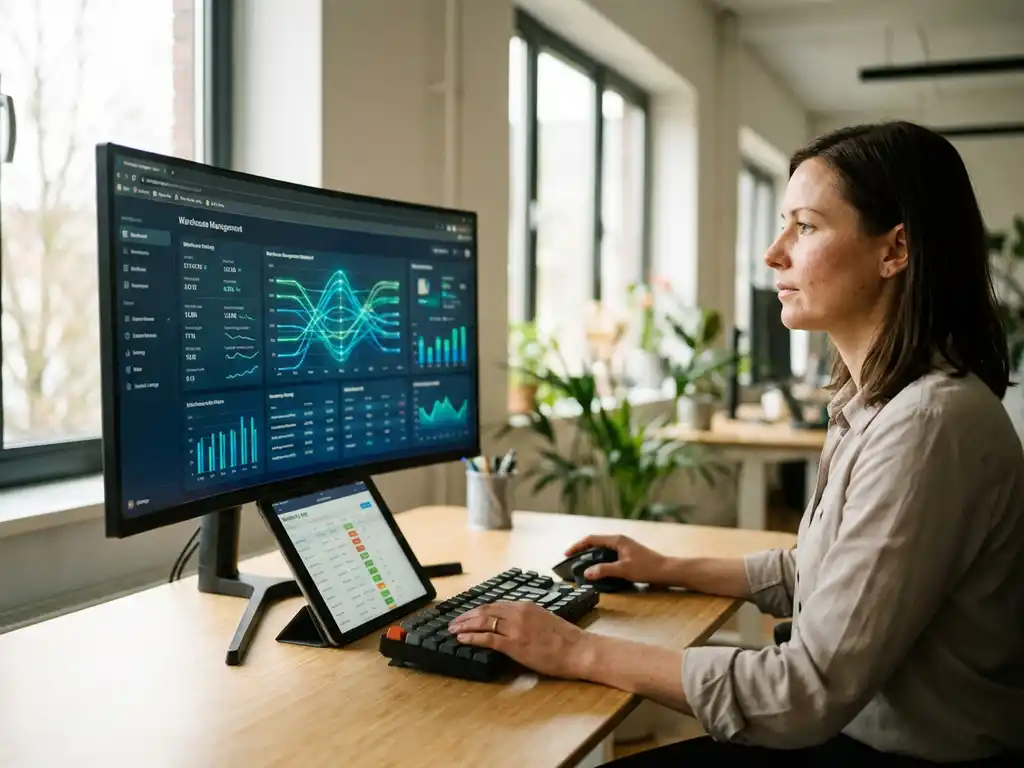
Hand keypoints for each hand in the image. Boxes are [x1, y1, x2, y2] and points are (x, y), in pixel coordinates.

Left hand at [447, 601, 597, 678]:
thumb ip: (528, 619)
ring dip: (465, 625)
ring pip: (482, 622)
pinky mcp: (514, 644)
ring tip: (453, 630)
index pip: (496, 605)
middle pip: (485, 611)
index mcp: (526, 606)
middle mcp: (518, 613)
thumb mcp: (545, 620)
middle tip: (454, 621)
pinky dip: (472, 637)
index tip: (468, 614)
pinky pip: (487, 638)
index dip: (479, 610)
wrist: (579, 650)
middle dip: (466, 616)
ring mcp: (515, 628)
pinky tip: (463, 639)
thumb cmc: (567, 639)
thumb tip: (514, 625)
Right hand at [565, 534, 669, 584]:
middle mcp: (619, 541)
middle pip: (596, 543)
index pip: (592, 539)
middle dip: (582, 551)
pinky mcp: (628, 555)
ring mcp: (624, 548)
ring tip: (583, 566)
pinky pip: (609, 555)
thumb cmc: (647, 567)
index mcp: (617, 540)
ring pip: (602, 550)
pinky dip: (601, 561)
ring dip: (592, 556)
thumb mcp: (623, 570)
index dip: (577, 546)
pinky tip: (600, 570)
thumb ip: (604, 570)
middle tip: (572, 561)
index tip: (567, 554)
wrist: (667, 571)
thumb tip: (587, 572)